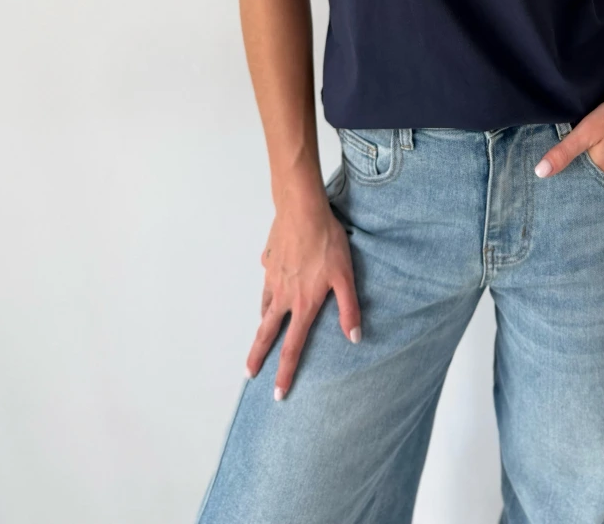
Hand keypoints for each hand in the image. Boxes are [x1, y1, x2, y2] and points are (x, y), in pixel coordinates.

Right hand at [246, 186, 361, 400]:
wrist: (302, 210)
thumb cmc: (327, 241)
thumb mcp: (345, 276)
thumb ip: (349, 309)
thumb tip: (354, 338)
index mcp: (302, 304)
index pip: (292, 347)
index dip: (285, 372)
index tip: (278, 393)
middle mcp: (283, 295)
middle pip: (266, 333)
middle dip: (257, 356)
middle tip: (249, 373)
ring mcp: (272, 277)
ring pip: (264, 306)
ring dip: (263, 323)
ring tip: (263, 330)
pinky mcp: (269, 260)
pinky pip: (267, 280)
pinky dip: (267, 289)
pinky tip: (272, 282)